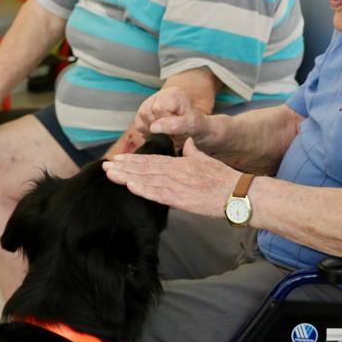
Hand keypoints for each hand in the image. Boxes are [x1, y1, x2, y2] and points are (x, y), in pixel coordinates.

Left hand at [103, 137, 240, 217]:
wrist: (236, 192)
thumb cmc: (222, 177)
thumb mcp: (206, 159)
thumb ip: (193, 151)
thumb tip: (188, 142)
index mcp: (179, 163)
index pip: (151, 160)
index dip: (133, 160)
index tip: (118, 159)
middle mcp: (174, 171)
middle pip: (144, 168)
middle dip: (123, 166)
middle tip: (105, 165)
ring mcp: (176, 185)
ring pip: (146, 179)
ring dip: (126, 176)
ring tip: (110, 174)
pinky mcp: (179, 198)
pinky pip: (156, 193)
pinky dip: (142, 189)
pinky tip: (128, 185)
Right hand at [135, 88, 208, 147]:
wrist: (195, 130)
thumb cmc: (195, 127)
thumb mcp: (191, 126)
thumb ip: (174, 125)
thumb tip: (154, 127)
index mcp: (174, 93)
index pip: (158, 109)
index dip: (165, 122)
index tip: (176, 127)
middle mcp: (161, 94)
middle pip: (146, 112)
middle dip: (158, 126)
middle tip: (171, 131)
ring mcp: (151, 101)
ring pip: (140, 117)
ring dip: (152, 129)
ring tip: (165, 131)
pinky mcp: (145, 110)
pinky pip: (138, 122)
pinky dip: (147, 130)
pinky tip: (159, 131)